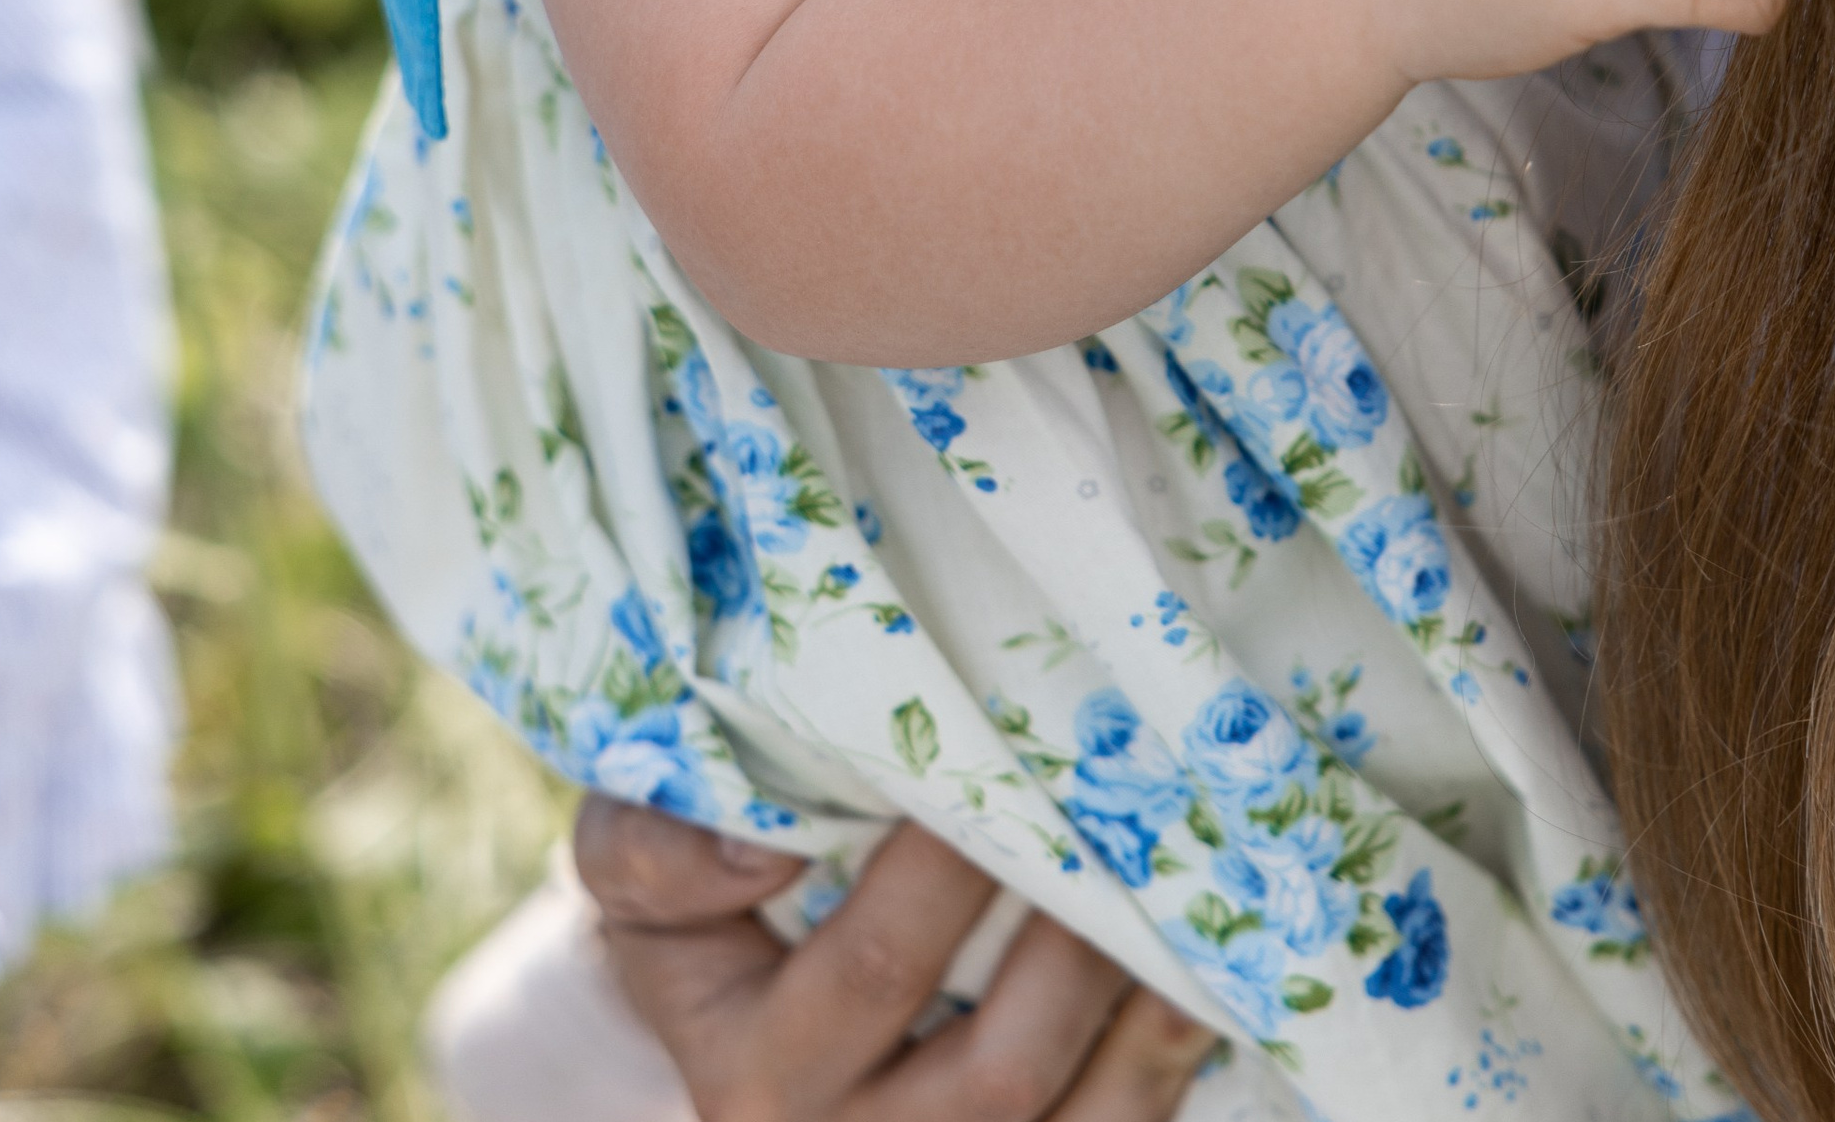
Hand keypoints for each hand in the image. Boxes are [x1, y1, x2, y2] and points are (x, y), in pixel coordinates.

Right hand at [574, 798, 1219, 1120]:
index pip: (869, 970)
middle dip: (1072, 926)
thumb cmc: (697, 905)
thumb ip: (656, 847)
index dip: (948, 878)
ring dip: (1139, 999)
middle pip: (993, 1067)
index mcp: (744, 1069)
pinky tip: (1202, 964)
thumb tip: (762, 848)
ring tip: (1175, 871)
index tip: (998, 765)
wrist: (726, 1017)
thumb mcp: (632, 861)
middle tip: (1120, 799)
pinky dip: (1167, 1057)